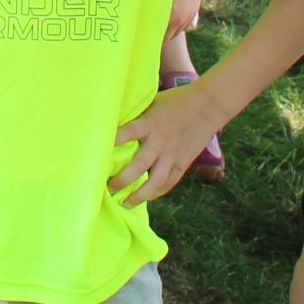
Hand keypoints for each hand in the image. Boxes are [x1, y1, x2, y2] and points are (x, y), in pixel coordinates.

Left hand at [110, 75, 225, 205]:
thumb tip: (114, 122)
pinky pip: (169, 182)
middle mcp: (160, 141)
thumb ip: (137, 116)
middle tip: (108, 187)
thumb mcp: (152, 103)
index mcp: (149, 123)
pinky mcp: (183, 162)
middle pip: (138, 165)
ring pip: (155, 181)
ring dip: (139, 195)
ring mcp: (172, 155)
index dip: (113, 142)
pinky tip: (146, 197)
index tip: (96, 153)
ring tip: (125, 203)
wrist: (207, 106)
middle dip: (122, 180)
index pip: (127, 133)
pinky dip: (157, 192)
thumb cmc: (175, 100)